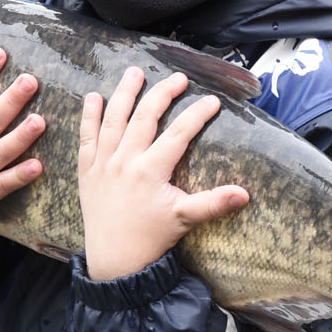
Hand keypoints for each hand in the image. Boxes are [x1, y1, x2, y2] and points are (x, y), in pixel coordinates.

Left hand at [76, 67, 249, 280]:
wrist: (115, 259)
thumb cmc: (151, 238)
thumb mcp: (184, 220)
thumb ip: (214, 203)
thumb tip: (245, 194)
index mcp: (150, 171)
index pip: (178, 134)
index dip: (197, 115)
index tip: (213, 101)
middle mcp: (124, 161)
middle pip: (144, 118)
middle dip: (162, 94)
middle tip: (178, 78)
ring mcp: (103, 164)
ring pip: (113, 119)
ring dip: (124, 93)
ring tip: (135, 72)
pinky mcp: (87, 170)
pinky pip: (86, 137)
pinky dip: (89, 115)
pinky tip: (94, 96)